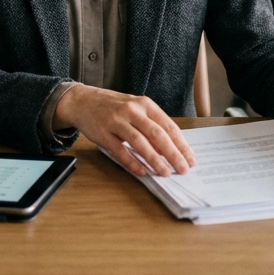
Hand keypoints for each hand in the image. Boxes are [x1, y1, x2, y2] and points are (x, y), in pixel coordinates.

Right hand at [54, 85, 195, 176]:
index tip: (190, 159)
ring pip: (140, 143)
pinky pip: (120, 150)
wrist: (83, 101)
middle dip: (172, 154)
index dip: (181, 144)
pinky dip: (132, 162)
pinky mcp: (103, 133)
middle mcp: (132, 111)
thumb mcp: (135, 108)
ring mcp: (117, 122)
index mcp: (145, 104)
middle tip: (182, 169)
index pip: (168, 126)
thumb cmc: (113, 107)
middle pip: (157, 134)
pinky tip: (142, 171)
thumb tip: (170, 148)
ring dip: (154, 159)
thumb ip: (152, 124)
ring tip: (165, 172)